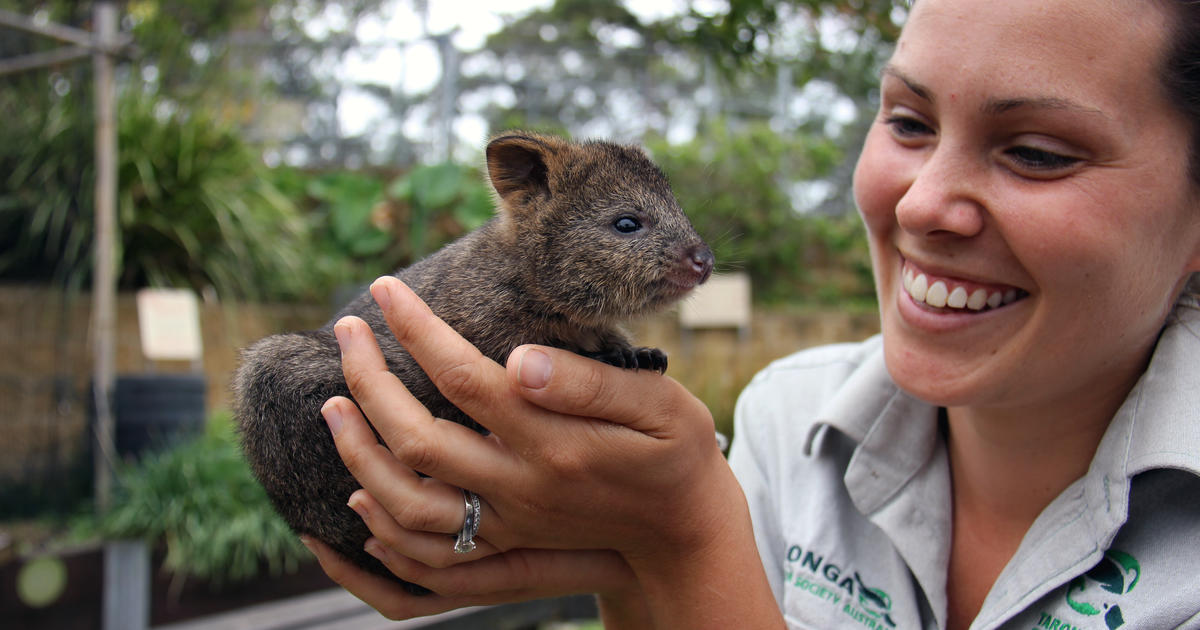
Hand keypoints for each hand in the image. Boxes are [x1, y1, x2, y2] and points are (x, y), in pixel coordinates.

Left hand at [326, 276, 780, 626]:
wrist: (684, 534)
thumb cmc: (676, 453)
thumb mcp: (658, 406)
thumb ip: (589, 383)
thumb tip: (520, 358)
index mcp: (555, 443)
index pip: (464, 377)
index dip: (417, 330)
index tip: (386, 288)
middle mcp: (521, 488)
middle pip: (417, 439)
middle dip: (368, 380)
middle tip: (346, 330)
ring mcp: (507, 523)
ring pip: (405, 501)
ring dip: (358, 452)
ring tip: (333, 403)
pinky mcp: (503, 544)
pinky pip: (420, 550)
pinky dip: (378, 524)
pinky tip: (357, 488)